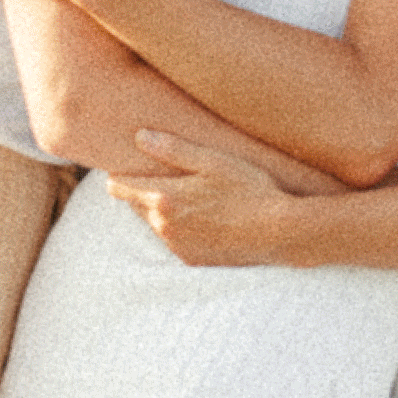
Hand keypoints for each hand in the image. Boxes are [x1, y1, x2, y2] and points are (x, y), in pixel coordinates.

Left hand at [106, 129, 290, 264]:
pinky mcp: (191, 260)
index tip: (135, 163)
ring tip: (196, 197)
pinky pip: (174, 240)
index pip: (118, 187)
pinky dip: (183, 228)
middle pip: (135, 205)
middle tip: (173, 176)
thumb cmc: (249, 189)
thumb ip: (172, 149)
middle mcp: (163, 227)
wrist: (279, 232)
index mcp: (163, 198)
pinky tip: (208, 218)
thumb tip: (139, 137)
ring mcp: (176, 247)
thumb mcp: (212, 161)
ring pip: (155, 223)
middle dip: (145, 190)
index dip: (122, 172)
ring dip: (165, 210)